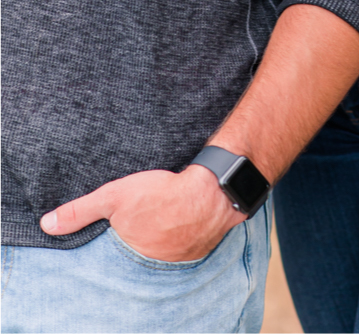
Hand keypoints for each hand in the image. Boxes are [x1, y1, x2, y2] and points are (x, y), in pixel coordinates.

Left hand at [40, 165, 242, 262]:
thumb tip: (47, 225)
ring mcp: (179, 260)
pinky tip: (180, 224)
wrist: (213, 191)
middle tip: (140, 227)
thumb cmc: (163, 193)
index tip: (114, 234)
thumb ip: (80, 212)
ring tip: (159, 225)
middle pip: (137, 258)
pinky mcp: (200, 250)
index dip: (111, 246)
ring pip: (162, 255)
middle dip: (135, 245)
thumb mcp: (114, 197)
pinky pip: (184, 249)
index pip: (111, 260)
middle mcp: (154, 264)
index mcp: (129, 256)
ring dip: (159, 243)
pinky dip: (180, 239)